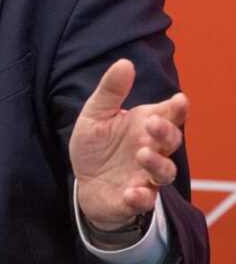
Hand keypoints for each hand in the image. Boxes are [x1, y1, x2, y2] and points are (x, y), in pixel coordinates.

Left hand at [70, 58, 187, 229]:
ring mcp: (145, 175)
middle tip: (152, 123)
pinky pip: (144, 201)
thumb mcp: (95, 114)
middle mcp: (152, 149)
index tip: (179, 100)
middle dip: (166, 132)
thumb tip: (125, 63)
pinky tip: (130, 192)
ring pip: (165, 172)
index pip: (170, 114)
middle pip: (171, 141)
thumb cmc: (96, 145)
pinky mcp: (134, 199)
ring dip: (157, 164)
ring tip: (142, 154)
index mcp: (145, 125)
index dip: (178, 108)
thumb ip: (110, 91)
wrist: (83, 182)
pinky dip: (140, 197)